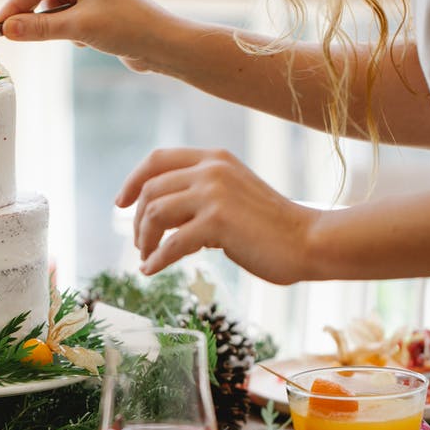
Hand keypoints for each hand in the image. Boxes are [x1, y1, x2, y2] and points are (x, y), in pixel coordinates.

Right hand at [0, 0, 177, 71]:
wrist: (161, 45)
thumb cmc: (128, 27)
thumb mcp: (79, 28)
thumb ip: (40, 29)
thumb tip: (8, 30)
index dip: (13, 8)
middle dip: (33, 18)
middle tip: (13, 36)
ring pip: (52, 12)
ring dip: (56, 29)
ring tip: (75, 38)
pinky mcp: (92, 13)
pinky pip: (65, 22)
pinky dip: (69, 34)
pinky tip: (86, 41)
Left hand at [117, 148, 320, 284]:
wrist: (309, 240)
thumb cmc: (272, 226)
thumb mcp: (233, 195)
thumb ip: (200, 196)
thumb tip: (162, 215)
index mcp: (214, 158)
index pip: (157, 159)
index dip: (132, 180)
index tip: (120, 203)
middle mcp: (211, 170)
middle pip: (150, 189)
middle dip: (137, 219)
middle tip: (139, 243)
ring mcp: (214, 194)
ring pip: (155, 213)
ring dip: (144, 239)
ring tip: (147, 257)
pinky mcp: (217, 223)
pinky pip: (171, 243)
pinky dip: (156, 259)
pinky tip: (152, 270)